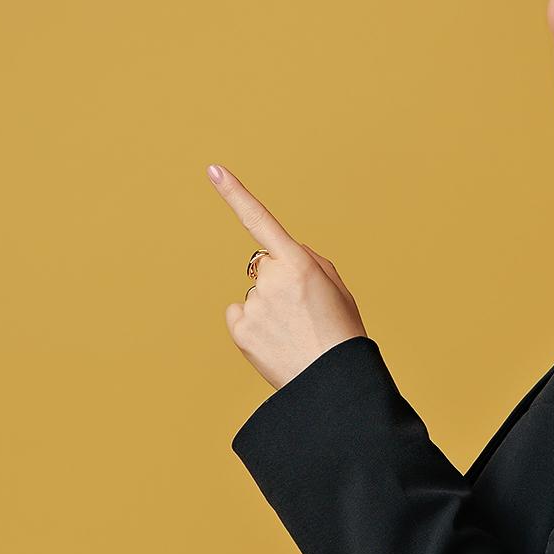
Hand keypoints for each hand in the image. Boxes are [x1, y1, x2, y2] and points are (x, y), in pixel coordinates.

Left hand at [208, 163, 367, 389]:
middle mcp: (271, 279)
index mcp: (300, 263)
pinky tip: (274, 342)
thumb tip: (283, 255)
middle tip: (303, 312)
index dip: (235, 194)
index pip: (261, 220)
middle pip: (265, 267)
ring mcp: (252, 305)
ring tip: (294, 334)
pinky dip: (252, 325)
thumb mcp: (337, 288)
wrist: (333, 383)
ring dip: (269, 308)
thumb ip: (309, 261)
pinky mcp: (239, 330)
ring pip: (255, 294)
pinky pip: (239, 315)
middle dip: (278, 282)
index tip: (213, 170)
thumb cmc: (341, 333)